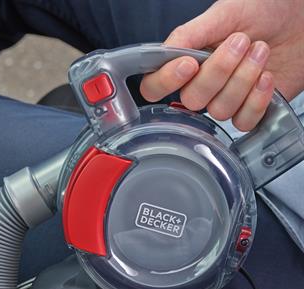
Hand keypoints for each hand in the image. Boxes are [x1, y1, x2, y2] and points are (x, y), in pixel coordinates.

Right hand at [140, 0, 303, 130]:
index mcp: (186, 61)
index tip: (189, 64)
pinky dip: (257, 100)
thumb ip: (188, 34)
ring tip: (260, 51)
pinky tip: (267, 76)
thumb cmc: (265, 8)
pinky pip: (243, 121)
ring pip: (219, 110)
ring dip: (244, 79)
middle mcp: (203, 84)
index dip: (167, 81)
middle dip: (220, 71)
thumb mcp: (223, 12)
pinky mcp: (251, 109)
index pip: (155, 87)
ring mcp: (226, 98)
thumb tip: (165, 54)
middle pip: (191, 100)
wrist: (300, 15)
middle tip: (241, 41)